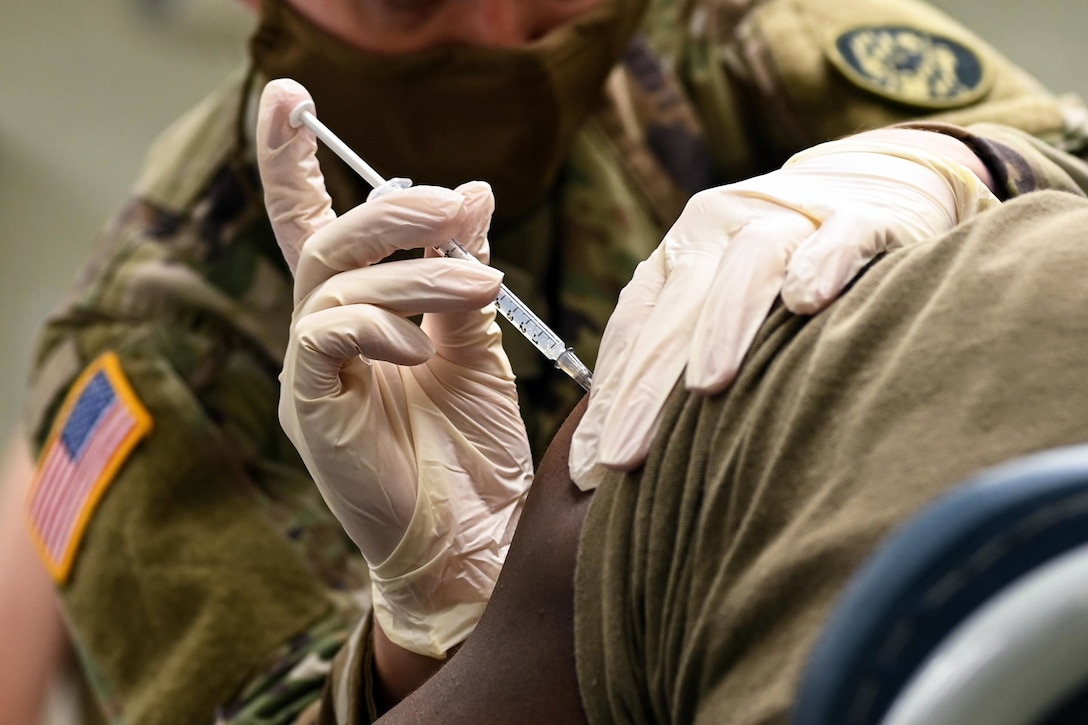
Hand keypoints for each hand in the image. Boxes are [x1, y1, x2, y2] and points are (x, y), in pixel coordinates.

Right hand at [257, 79, 532, 657]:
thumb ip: (461, 274)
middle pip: (326, 244)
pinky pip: (325, 340)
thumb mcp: (476, 348)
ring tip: (480, 284)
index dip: (295, 162)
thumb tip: (473, 191)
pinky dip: (377, 325)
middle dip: (389, 212)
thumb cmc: (471, 451)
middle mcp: (324, 339)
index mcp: (359, 319)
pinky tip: (419, 345)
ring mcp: (311, 376)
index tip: (286, 94)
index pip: (317, 228)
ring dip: (415, 272)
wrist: (473, 540)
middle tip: (455, 207)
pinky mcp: (311, 410)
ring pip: (336, 285)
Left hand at [571, 129, 998, 489]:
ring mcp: (790, 217)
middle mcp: (723, 229)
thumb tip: (618, 452)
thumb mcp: (721, 303)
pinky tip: (807, 301)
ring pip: (747, 263)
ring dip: (725, 324)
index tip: (591, 468)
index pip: (636, 329)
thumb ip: (677, 361)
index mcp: (682, 256)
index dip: (612, 397)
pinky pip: (837, 235)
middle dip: (646, 386)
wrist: (877, 182)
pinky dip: (821, 261)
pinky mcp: (861, 215)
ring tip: (707, 387)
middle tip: (623, 454)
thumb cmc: (787, 268)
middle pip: (676, 309)